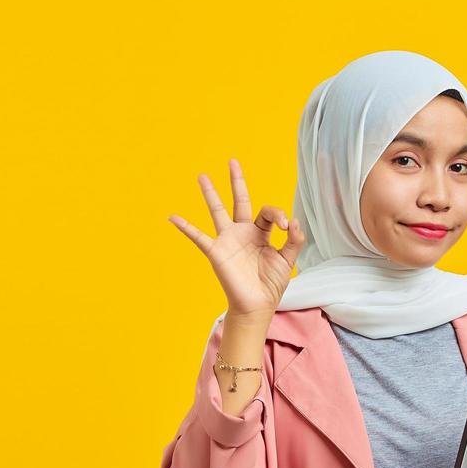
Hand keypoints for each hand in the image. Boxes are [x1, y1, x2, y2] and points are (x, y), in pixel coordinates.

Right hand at [168, 158, 306, 318]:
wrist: (256, 306)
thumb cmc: (270, 285)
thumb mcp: (288, 260)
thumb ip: (294, 240)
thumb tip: (293, 221)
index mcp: (261, 234)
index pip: (268, 213)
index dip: (278, 215)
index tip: (286, 227)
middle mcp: (243, 233)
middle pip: (239, 201)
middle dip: (237, 181)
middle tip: (233, 161)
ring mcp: (228, 240)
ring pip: (217, 211)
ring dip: (210, 193)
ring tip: (202, 176)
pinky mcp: (216, 251)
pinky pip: (198, 237)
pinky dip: (185, 227)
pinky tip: (172, 217)